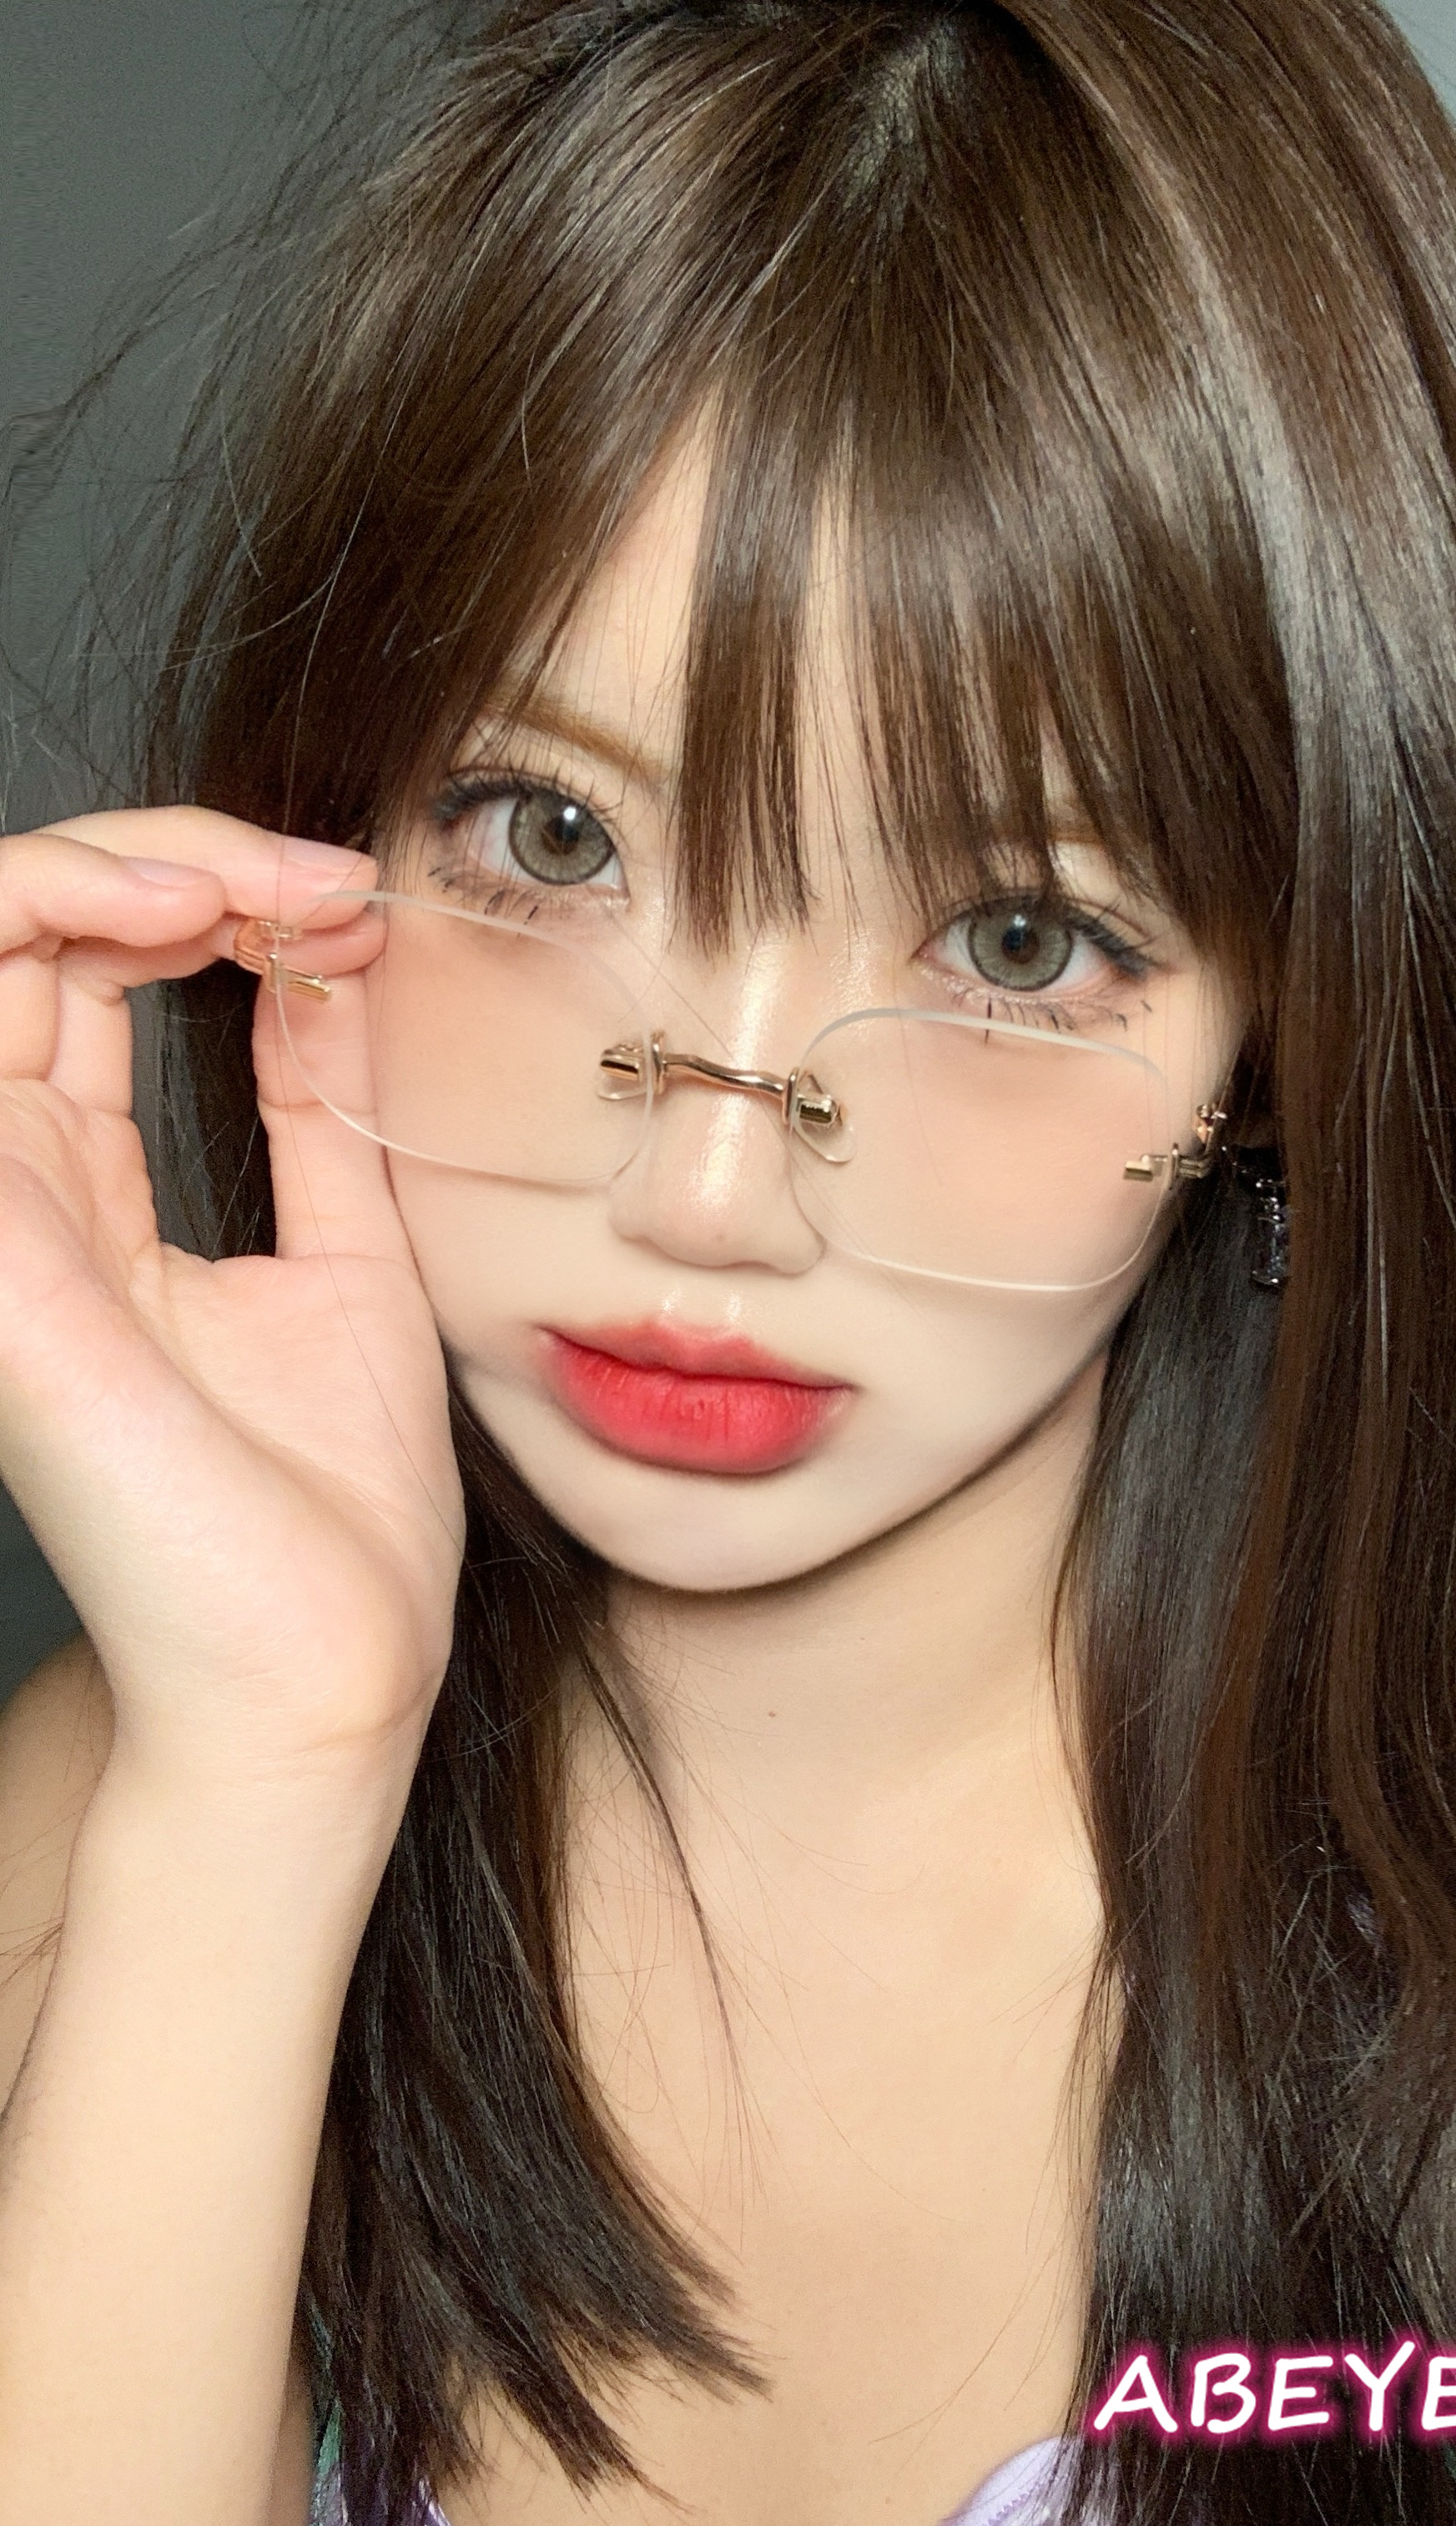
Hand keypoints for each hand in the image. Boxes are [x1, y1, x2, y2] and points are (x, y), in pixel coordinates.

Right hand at [0, 808, 463, 1822]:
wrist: (325, 1669)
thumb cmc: (329, 1512)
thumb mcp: (351, 1255)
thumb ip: (321, 1110)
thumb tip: (330, 967)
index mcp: (86, 1199)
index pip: (81, 974)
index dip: (205, 896)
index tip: (351, 906)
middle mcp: (15, 1192)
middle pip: (20, 934)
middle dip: (167, 856)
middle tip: (317, 879)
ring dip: (100, 868)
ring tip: (242, 886)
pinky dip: (55, 921)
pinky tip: (189, 922)